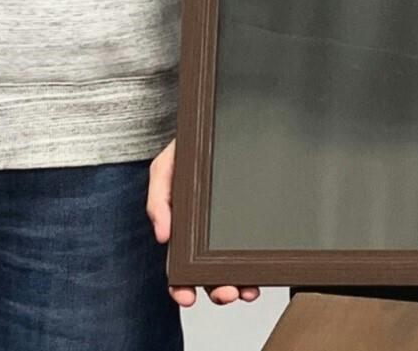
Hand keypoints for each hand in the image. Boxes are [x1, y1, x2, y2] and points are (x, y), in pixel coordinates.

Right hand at [147, 140, 259, 308]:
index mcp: (182, 224)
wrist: (215, 122)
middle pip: (208, 271)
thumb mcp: (164, 167)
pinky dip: (254, 263)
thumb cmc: (187, 147)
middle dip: (217, 289)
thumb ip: (158, 198)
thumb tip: (162, 235)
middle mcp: (205, 231)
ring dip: (237, 282)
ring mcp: (228, 225)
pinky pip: (251, 245)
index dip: (181, 285)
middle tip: (227, 293)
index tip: (187, 296)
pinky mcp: (249, 216)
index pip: (179, 263)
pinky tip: (259, 272)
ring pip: (232, 265)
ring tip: (246, 289)